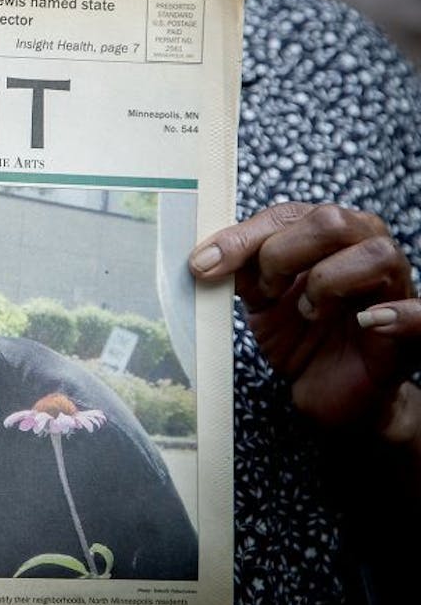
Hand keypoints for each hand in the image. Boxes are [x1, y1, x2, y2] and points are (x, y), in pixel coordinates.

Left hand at [189, 202, 416, 428]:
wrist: (331, 390)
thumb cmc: (300, 336)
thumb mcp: (260, 300)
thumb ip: (241, 270)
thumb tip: (205, 256)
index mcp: (328, 235)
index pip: (287, 214)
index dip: (243, 236)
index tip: (204, 264)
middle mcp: (365, 249)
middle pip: (331, 220)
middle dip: (282, 254)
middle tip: (264, 291)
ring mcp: (394, 288)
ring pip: (374, 254)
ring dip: (326, 282)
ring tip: (308, 312)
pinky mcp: (412, 332)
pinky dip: (397, 315)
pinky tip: (369, 322)